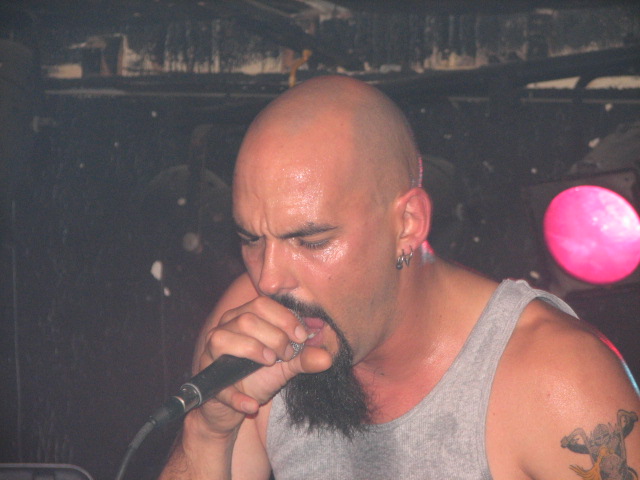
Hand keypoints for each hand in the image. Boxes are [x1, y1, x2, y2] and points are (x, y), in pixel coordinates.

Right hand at [191, 296, 331, 436]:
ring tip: (270, 363)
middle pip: (246, 320)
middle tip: (286, 354)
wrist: (232, 407)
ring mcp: (210, 353)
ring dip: (252, 351)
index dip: (284, 318)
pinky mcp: (206, 379)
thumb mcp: (285, 366)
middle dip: (273, 336)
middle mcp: (224, 329)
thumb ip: (304, 358)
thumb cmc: (257, 376)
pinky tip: (252, 405)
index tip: (301, 337)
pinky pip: (216, 384)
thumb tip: (327, 358)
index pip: (262, 304)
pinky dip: (236, 396)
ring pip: (224, 338)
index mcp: (243, 317)